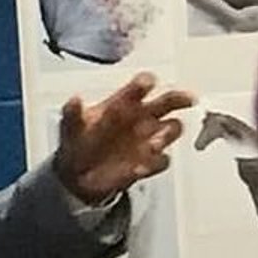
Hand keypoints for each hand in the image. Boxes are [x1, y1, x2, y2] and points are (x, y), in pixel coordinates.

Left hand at [55, 73, 194, 203]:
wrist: (78, 174)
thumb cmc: (80, 142)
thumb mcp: (70, 127)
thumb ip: (72, 114)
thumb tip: (74, 100)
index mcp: (124, 103)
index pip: (141, 85)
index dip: (146, 82)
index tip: (147, 84)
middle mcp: (141, 118)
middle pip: (169, 102)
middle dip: (179, 98)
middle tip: (187, 99)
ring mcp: (148, 139)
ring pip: (172, 128)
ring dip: (167, 134)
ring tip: (152, 144)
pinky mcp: (148, 162)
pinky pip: (161, 160)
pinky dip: (154, 163)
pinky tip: (140, 167)